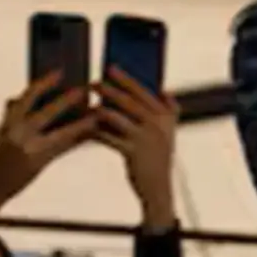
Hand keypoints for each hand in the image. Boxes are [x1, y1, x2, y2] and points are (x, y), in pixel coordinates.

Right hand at [0, 74, 94, 221]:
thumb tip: (14, 98)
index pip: (25, 97)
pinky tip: (92, 133)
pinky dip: (78, 139)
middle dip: (67, 100)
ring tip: (97, 113)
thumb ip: (10, 116)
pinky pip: (63, 147)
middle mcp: (16, 133)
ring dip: (81, 122)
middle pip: (46, 111)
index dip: (43, 83)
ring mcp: (27, 149)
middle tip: (85, 90)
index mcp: (8, 123)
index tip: (59, 72)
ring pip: (60, 131)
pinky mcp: (37, 163)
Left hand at [97, 69, 177, 231]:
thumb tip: (164, 90)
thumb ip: (171, 110)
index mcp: (167, 116)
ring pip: (118, 117)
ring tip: (88, 103)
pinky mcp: (132, 153)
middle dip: (110, 89)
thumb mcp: (169, 133)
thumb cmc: (158, 158)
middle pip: (130, 101)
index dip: (126, 79)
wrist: (158, 188)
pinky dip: (97, 130)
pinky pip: (110, 137)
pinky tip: (86, 126)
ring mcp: (145, 139)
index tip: (110, 67)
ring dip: (100, 108)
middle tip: (94, 81)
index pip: (145, 91)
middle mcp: (158, 125)